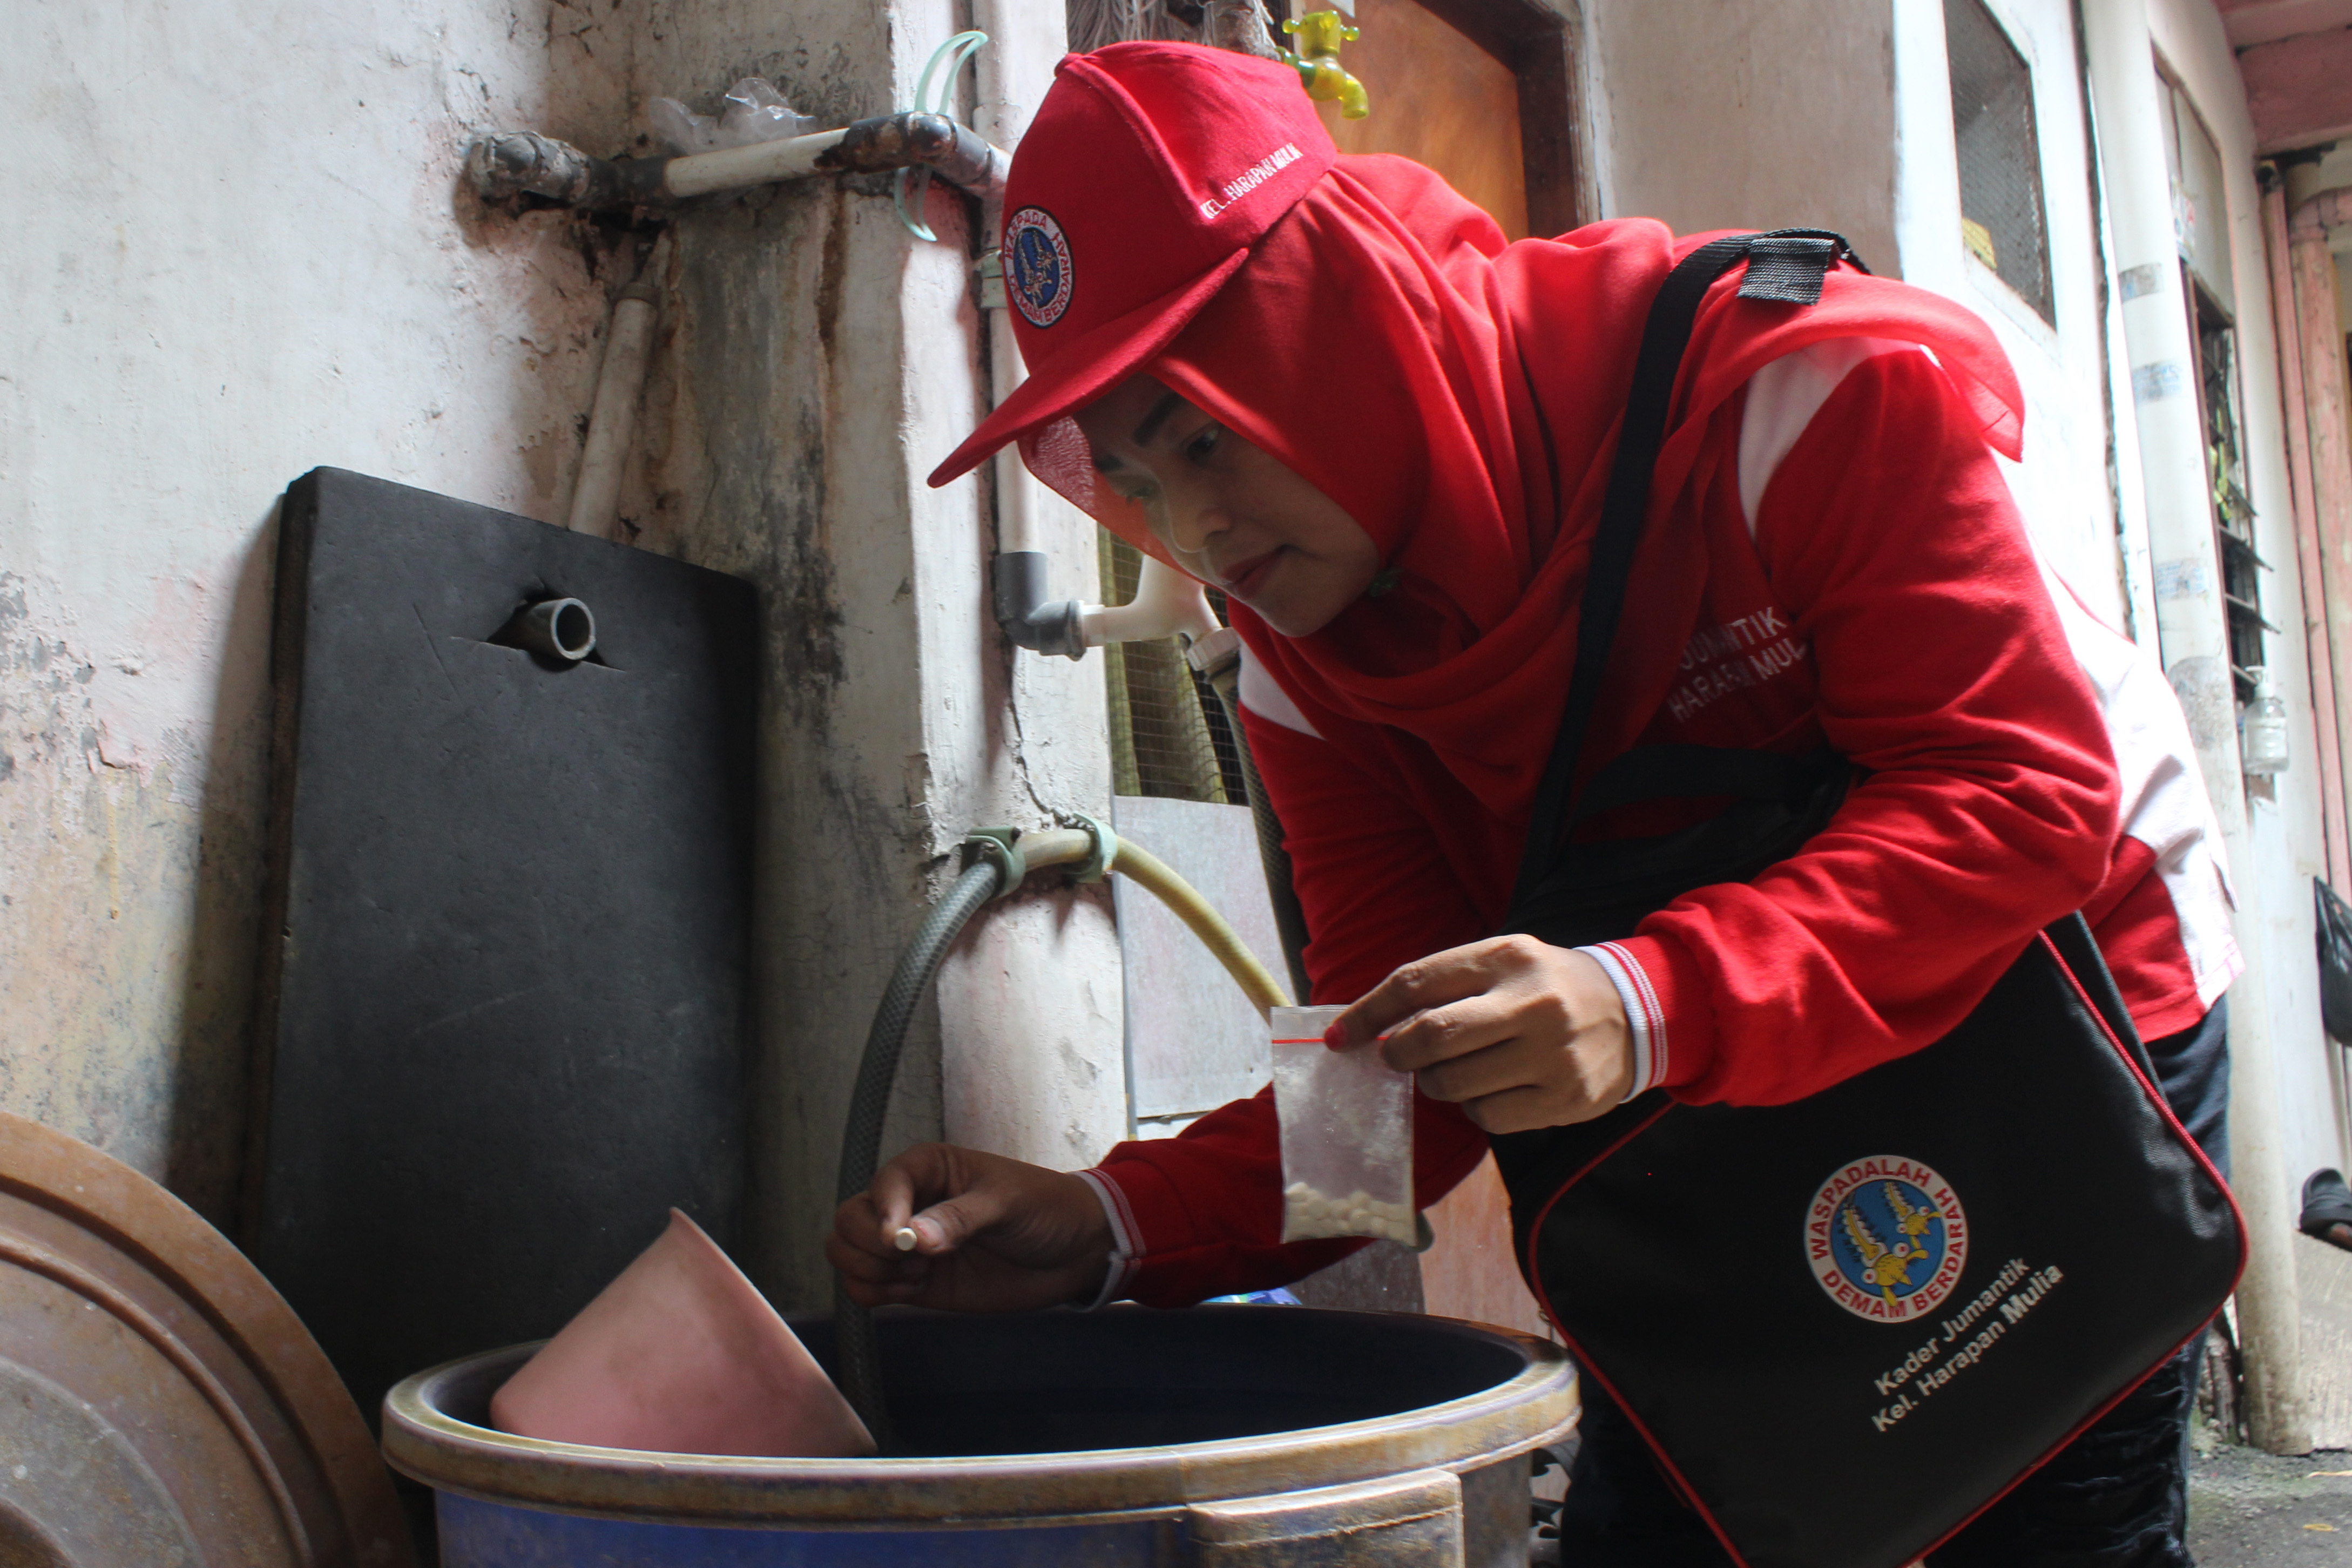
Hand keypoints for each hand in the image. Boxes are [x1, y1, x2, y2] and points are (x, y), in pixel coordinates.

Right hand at [826, 1143, 1114, 1311]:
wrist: (1072, 1252)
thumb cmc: (1045, 1208)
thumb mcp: (1008, 1203)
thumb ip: (961, 1219)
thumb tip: (915, 1238)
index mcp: (928, 1168)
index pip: (882, 1185)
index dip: (884, 1213)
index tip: (902, 1240)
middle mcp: (909, 1203)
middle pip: (850, 1220)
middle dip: (870, 1245)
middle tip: (913, 1259)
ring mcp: (908, 1245)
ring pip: (847, 1252)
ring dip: (869, 1270)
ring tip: (917, 1274)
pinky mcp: (913, 1280)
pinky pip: (865, 1286)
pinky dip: (874, 1292)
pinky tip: (914, 1288)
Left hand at [1334, 936, 1633, 1132]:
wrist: (1636, 1014)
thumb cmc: (1547, 987)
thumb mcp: (1505, 962)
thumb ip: (1446, 984)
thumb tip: (1371, 1024)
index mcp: (1508, 957)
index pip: (1416, 982)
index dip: (1367, 1012)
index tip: (1338, 1036)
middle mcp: (1532, 1002)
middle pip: (1431, 1036)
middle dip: (1397, 1053)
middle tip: (1396, 1058)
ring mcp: (1552, 1054)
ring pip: (1454, 1083)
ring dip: (1436, 1083)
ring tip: (1456, 1070)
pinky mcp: (1565, 1098)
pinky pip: (1487, 1116)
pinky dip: (1474, 1108)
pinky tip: (1493, 1089)